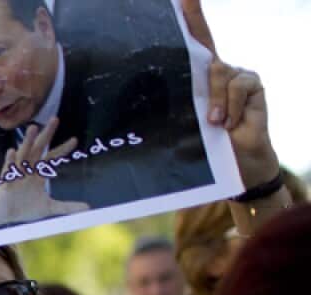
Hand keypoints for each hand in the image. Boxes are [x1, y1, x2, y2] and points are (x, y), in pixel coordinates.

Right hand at [0, 118, 89, 229]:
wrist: (5, 215)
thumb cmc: (25, 208)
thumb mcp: (48, 208)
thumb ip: (67, 206)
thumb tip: (87, 208)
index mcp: (38, 173)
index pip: (52, 157)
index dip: (63, 149)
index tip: (75, 140)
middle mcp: (28, 169)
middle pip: (39, 148)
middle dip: (46, 135)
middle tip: (55, 119)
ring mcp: (17, 174)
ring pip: (23, 154)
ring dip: (28, 141)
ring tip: (33, 128)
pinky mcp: (6, 182)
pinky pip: (8, 170)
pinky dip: (10, 161)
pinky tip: (11, 151)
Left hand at [182, 0, 278, 187]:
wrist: (235, 163)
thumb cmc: (204, 144)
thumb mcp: (185, 124)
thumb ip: (179, 107)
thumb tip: (156, 103)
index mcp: (197, 76)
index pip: (194, 40)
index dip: (191, 17)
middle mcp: (218, 70)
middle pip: (205, 56)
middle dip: (199, 65)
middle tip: (192, 83)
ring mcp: (237, 76)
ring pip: (219, 73)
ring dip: (215, 101)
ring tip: (214, 123)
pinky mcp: (252, 84)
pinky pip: (238, 86)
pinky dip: (231, 106)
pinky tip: (229, 123)